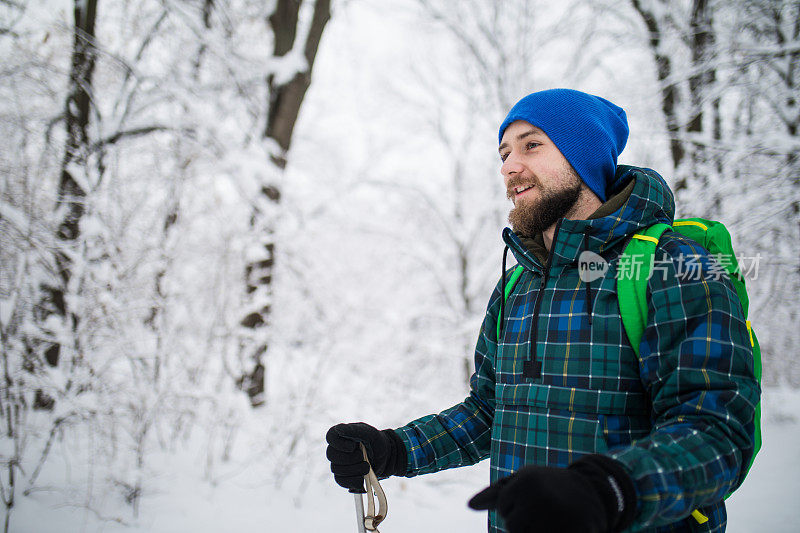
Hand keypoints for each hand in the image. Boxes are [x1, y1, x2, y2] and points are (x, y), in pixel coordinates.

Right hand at [325, 422, 406, 491]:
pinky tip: (362, 478)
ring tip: (367, 466)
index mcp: (341, 435)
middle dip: (349, 458)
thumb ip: (353, 430)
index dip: (339, 444)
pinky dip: (353, 481)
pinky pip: (342, 482)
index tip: (352, 446)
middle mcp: (337, 449)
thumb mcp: (368, 432)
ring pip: (337, 470)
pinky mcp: (344, 477)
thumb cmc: (376, 441)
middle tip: (362, 456)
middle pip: (331, 455)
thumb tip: (338, 429)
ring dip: (355, 469)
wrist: (386, 456)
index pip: (330, 437)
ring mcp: (339, 464)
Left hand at [467, 455, 635, 532]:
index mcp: (526, 482)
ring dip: (536, 529)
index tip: (533, 498)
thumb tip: (469, 504)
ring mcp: (556, 516)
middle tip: (543, 509)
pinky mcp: (571, 531)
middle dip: (524, 521)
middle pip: (514, 527)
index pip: (504, 509)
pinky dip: (548, 532)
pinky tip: (557, 525)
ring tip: (550, 518)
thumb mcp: (523, 482)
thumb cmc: (550, 485)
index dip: (516, 506)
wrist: (593, 491)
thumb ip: (495, 494)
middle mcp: (540, 497)